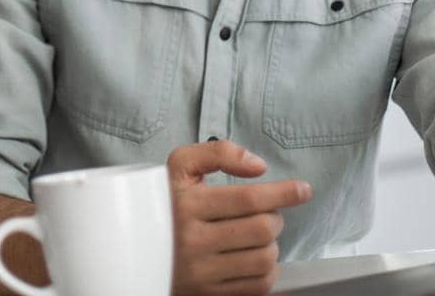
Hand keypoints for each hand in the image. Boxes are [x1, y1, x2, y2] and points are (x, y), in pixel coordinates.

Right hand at [167, 141, 311, 295]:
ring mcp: (200, 272)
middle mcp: (192, 240)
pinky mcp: (207, 294)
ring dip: (272, 244)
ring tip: (259, 236)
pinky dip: (267, 270)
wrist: (132, 246)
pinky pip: (257, 285)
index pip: (248, 199)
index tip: (302, 190)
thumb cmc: (165, 202)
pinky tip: (256, 257)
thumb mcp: (179, 166)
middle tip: (267, 213)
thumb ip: (217, 153)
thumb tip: (258, 167)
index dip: (283, 193)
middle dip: (275, 218)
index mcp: (186, 204)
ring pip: (264, 258)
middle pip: (261, 229)